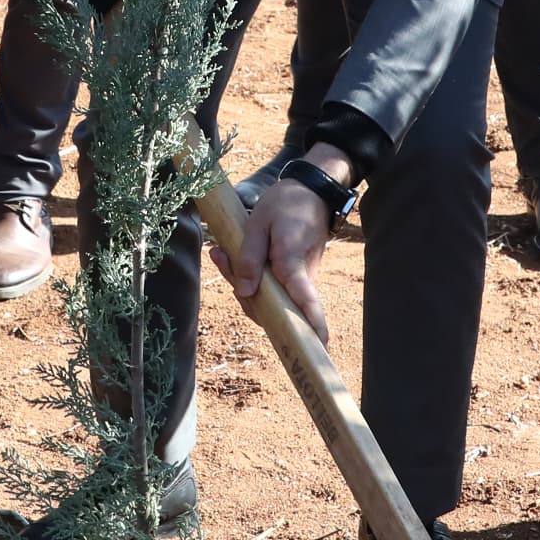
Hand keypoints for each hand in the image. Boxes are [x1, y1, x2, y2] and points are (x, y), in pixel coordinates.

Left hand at [217, 148, 346, 319]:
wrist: (311, 190)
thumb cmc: (285, 204)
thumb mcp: (258, 224)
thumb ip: (250, 258)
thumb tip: (244, 293)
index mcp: (293, 263)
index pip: (306, 302)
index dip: (312, 326)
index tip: (319, 349)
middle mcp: (301, 276)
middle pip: (274, 307)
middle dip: (244, 297)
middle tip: (220, 257)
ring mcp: (301, 277)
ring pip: (272, 298)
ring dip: (244, 285)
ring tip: (221, 253)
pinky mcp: (296, 275)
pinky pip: (274, 288)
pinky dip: (252, 279)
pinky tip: (230, 257)